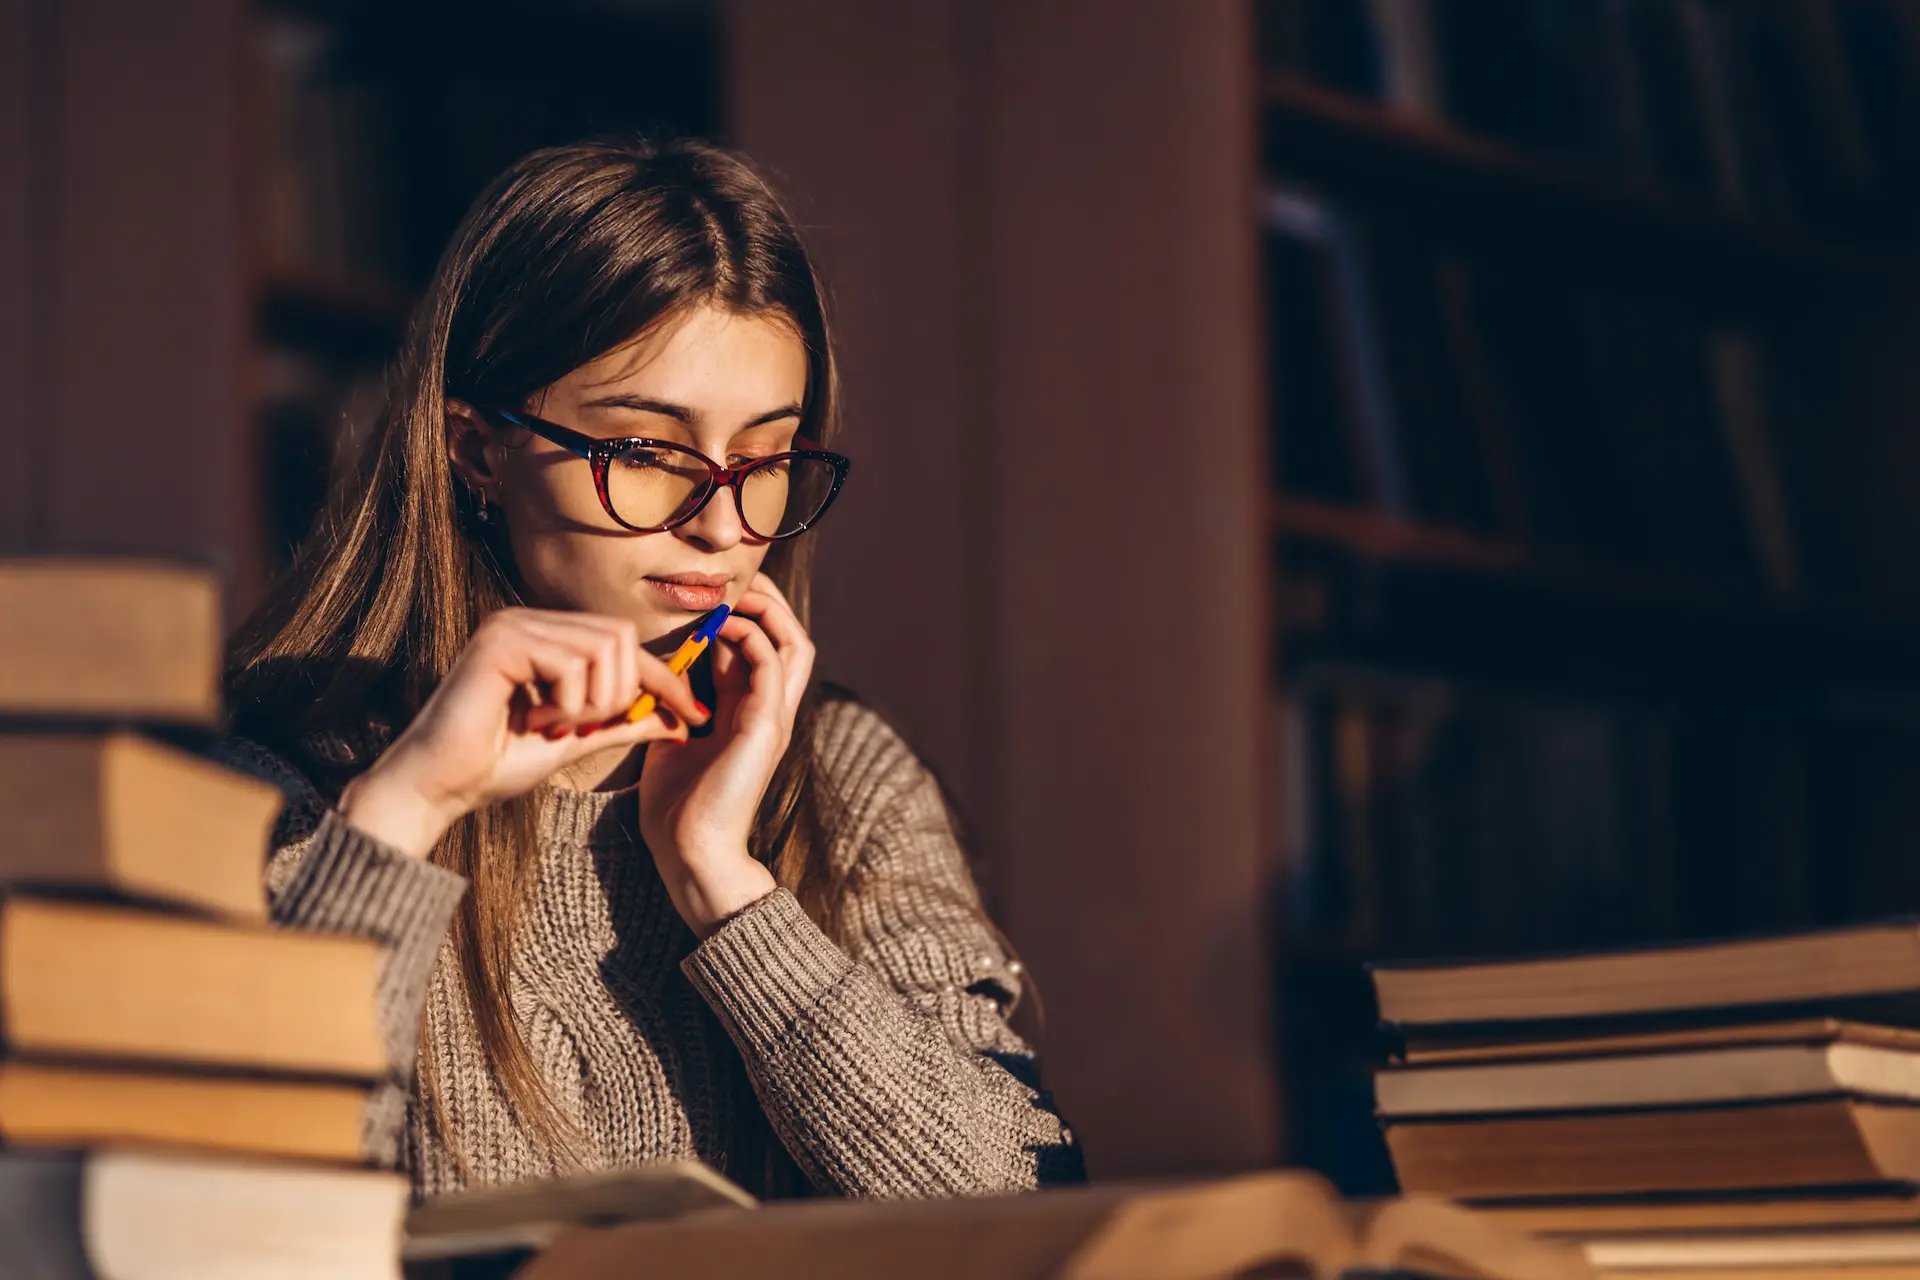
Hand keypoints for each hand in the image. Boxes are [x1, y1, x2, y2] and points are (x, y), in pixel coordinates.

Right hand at [339, 607, 712, 857]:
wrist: (437, 787)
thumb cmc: (496, 764)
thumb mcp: (576, 739)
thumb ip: (623, 722)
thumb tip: (679, 719)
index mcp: (545, 636)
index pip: (625, 642)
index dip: (665, 679)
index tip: (694, 716)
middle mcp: (529, 620)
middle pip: (622, 637)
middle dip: (621, 693)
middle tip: (582, 726)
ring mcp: (512, 624)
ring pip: (604, 648)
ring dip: (592, 702)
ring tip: (553, 724)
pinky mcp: (500, 640)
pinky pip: (572, 663)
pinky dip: (567, 703)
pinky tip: (533, 719)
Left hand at [639, 572, 815, 935]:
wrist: (690, 852)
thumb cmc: (676, 805)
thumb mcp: (673, 737)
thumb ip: (677, 701)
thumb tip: (662, 668)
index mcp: (750, 713)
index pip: (763, 647)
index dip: (743, 615)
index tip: (708, 597)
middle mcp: (770, 711)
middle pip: (791, 638)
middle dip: (766, 602)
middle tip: (731, 583)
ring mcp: (773, 718)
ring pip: (795, 644)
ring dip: (765, 611)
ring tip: (731, 596)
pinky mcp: (765, 726)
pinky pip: (771, 663)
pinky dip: (749, 635)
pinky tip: (717, 628)